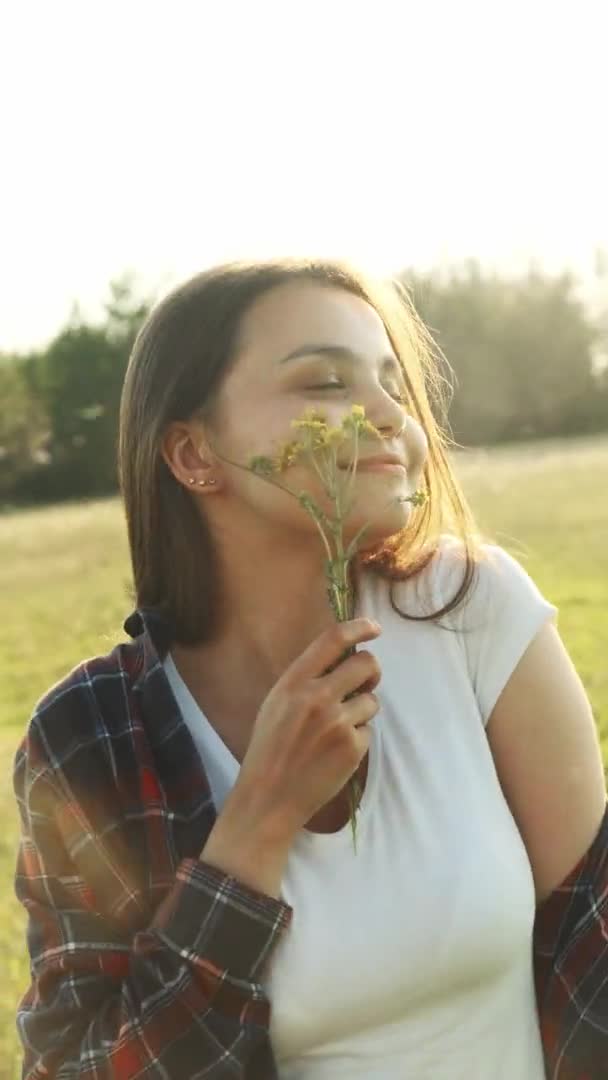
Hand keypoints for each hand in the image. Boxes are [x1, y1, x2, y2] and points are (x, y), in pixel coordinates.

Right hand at [232, 617, 381, 840]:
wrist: (268, 798)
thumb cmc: (269, 750)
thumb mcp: (276, 705)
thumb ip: (305, 682)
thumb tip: (341, 663)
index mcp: (293, 682)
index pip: (332, 640)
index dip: (358, 628)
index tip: (374, 627)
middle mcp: (318, 696)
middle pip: (365, 663)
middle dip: (372, 672)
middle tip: (366, 683)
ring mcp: (338, 722)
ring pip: (371, 700)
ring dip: (362, 712)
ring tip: (336, 732)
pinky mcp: (353, 747)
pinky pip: (368, 731)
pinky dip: (357, 740)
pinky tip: (335, 754)